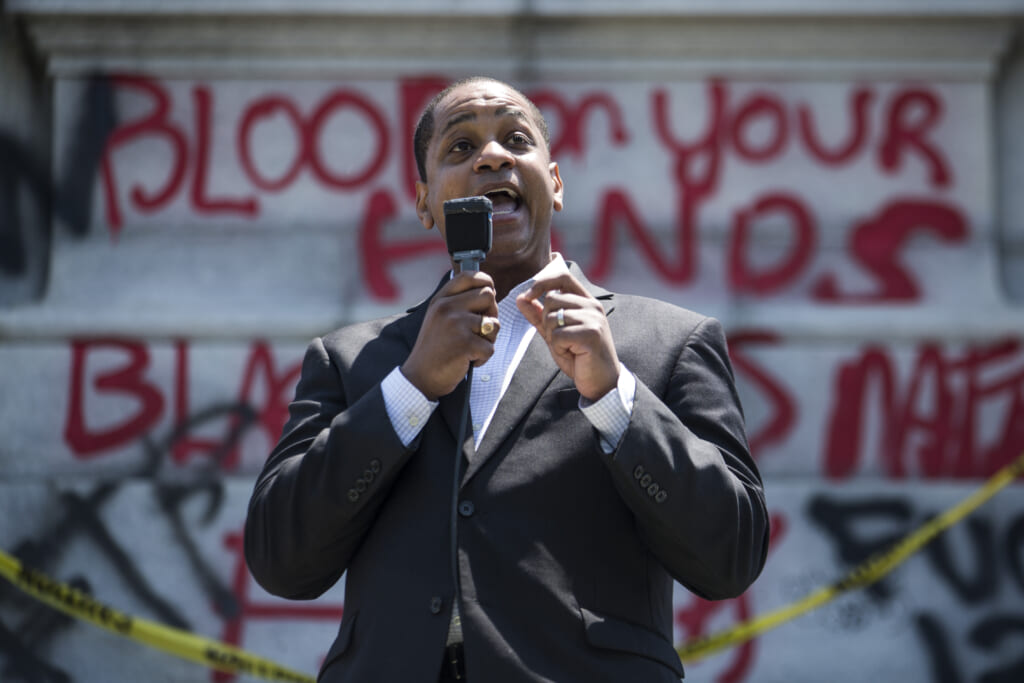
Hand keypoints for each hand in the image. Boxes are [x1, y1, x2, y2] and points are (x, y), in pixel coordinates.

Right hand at [401, 272, 499, 400]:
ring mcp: (456, 324)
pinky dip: (483, 358)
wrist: (420, 376)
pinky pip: (490, 347)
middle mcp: (447, 307)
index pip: (469, 276)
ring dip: (488, 339)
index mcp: (440, 299)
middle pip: (488, 296)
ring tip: (471, 347)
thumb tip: (488, 290)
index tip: (488, 293)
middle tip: (479, 330)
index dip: (485, 282)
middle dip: (491, 314)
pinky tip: (467, 360)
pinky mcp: (465, 343)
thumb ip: (457, 302)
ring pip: (494, 323)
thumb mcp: (438, 317)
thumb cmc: (434, 349)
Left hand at [516, 271, 619, 400]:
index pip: (563, 277)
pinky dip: (559, 348)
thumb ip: (539, 315)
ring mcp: (594, 319)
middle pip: (551, 299)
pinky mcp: (591, 334)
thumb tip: (520, 298)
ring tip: (568, 347)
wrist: (601, 381)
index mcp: (586, 301)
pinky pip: (558, 335)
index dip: (542, 282)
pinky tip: (572, 354)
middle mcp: (592, 306)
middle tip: (560, 339)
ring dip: (553, 337)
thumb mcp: (555, 333)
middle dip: (546, 321)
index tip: (528, 295)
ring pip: (552, 317)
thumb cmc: (579, 356)